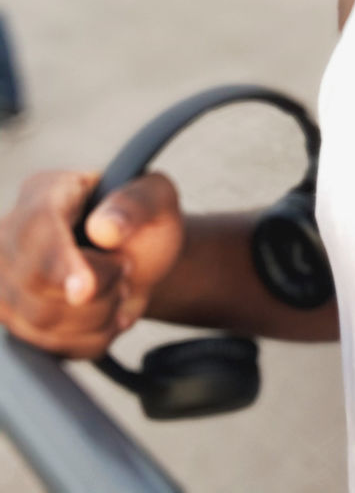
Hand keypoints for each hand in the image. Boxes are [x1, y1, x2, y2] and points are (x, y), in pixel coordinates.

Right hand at [0, 169, 183, 358]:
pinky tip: (108, 317)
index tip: (86, 291)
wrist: (139, 258)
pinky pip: (47, 345)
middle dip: (94, 291)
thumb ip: (136, 204)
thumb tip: (103, 228)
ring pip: (38, 320)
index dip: (58, 261)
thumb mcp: (156, 199)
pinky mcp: (15, 316)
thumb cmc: (143, 220)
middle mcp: (11, 233)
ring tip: (120, 290)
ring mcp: (7, 278)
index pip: (36, 227)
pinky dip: (89, 340)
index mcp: (45, 192)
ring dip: (96, 317)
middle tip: (126, 270)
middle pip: (31, 281)